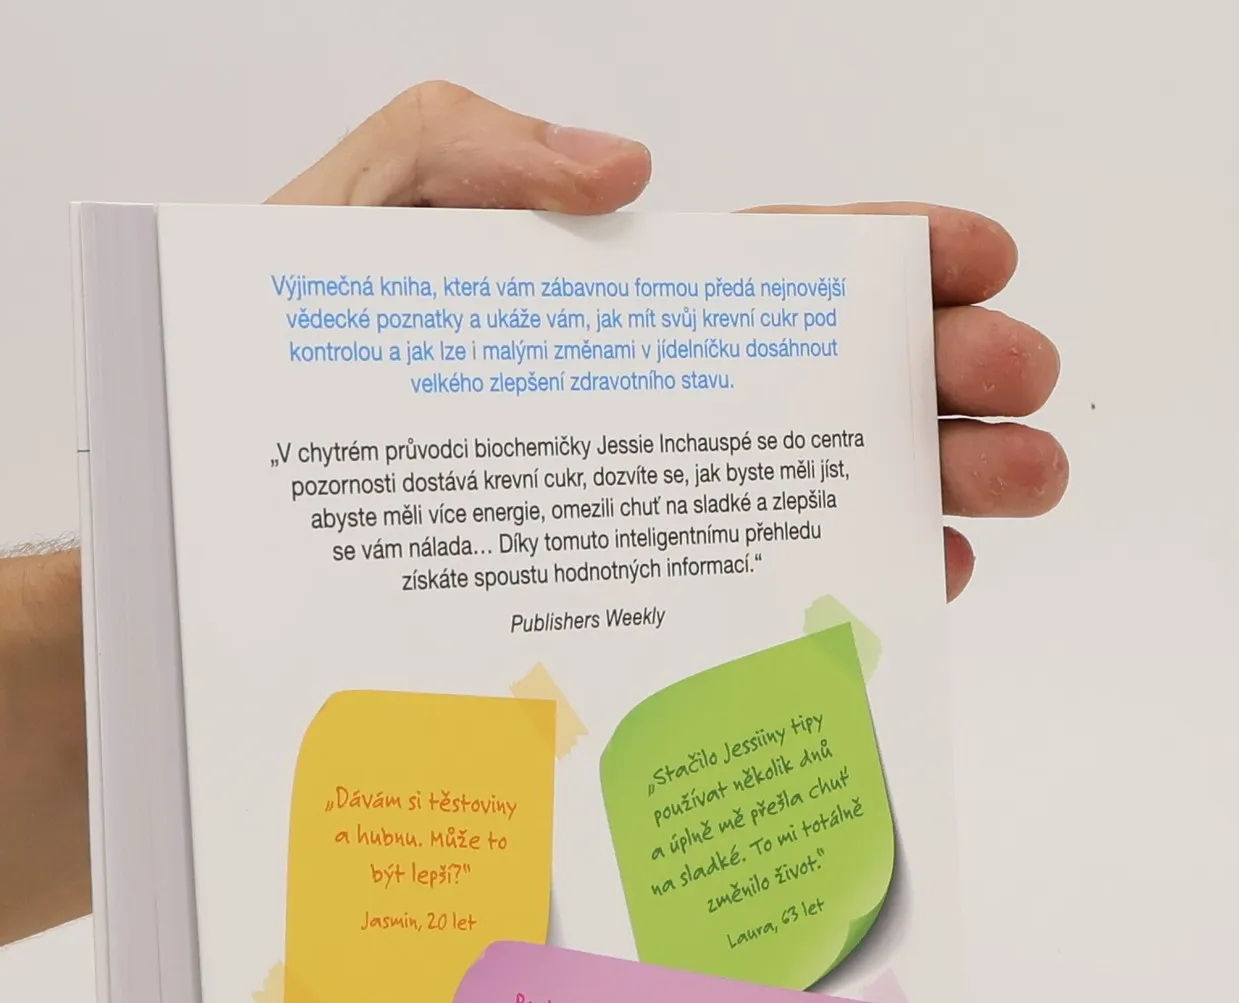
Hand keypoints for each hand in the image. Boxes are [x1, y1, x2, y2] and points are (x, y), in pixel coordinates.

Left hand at [275, 82, 1063, 599]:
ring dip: (929, 485)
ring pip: (812, 496)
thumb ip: (463, 147)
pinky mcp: (620, 617)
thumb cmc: (268, 399)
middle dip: (946, 380)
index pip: (775, 270)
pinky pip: (755, 602)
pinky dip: (843, 589)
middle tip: (1023, 400)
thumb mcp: (344, 223)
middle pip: (825, 387)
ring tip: (1007, 493)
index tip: (981, 258)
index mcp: (604, 315)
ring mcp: (640, 520)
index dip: (891, 255)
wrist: (215, 562)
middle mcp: (642, 419)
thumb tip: (628, 172)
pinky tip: (908, 580)